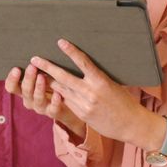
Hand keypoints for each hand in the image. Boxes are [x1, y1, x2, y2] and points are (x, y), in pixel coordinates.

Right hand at [4, 63, 85, 138]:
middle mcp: (30, 100)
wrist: (69, 108)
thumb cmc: (52, 85)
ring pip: (37, 99)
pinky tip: (58, 94)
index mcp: (24, 90)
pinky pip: (53, 109)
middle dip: (28, 78)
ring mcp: (41, 107)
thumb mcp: (42, 76)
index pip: (11, 87)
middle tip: (32, 67)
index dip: (12, 79)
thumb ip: (37, 67)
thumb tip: (36, 49)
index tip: (16, 68)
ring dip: (39, 88)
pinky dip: (54, 101)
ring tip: (42, 77)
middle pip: (25, 90)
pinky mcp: (54, 113)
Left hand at [30, 39, 164, 150]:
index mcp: (101, 81)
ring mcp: (84, 105)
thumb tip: (83, 66)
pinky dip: (59, 94)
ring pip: (61, 90)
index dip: (71, 51)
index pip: (83, 62)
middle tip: (35, 59)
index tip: (60, 41)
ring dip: (49, 81)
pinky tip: (52, 90)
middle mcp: (90, 92)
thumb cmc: (125, 101)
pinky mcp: (82, 115)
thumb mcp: (113, 84)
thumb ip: (97, 77)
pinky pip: (66, 101)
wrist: (131, 124)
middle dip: (47, 67)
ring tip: (38, 73)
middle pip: (64, 77)